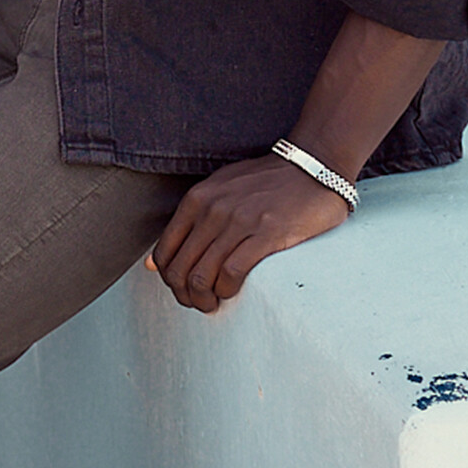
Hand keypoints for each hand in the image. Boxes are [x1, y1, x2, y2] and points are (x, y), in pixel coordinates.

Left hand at [147, 154, 349, 312]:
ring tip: (213, 303)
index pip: (164, 253)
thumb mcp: (218, 192)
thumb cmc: (266, 183)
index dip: (169, 280)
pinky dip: (226, 290)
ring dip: (203, 299)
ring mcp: (239, 221)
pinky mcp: (267, 233)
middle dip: (184, 296)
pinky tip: (232, 291)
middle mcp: (212, 210)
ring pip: (201, 276)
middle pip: (180, 270)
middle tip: (198, 303)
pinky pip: (231, 273)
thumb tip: (152, 265)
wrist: (315, 164)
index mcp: (197, 200)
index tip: (183, 289)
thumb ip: (186, 225)